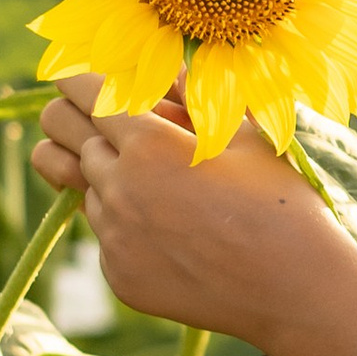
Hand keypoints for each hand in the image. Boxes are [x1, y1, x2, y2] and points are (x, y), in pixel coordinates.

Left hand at [31, 73, 347, 346]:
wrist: (296, 287)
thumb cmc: (282, 200)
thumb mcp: (244, 135)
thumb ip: (195, 97)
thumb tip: (166, 68)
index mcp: (149, 143)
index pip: (82, 91)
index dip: (75, 78)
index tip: (77, 77)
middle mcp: (119, 187)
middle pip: (60, 132)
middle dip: (71, 117)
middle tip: (94, 119)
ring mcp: (115, 237)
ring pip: (81, 185)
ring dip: (103, 176)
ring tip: (148, 181)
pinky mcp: (119, 276)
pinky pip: (104, 235)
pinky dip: (125, 226)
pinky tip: (171, 231)